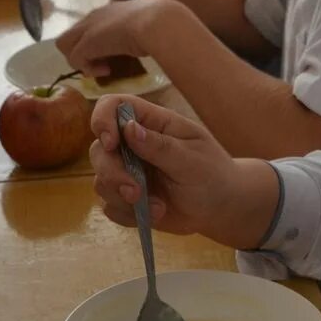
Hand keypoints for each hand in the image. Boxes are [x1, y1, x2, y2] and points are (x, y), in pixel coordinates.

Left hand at [56, 0, 181, 75]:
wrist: (158, 23)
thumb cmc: (162, 23)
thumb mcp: (152, 25)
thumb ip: (145, 30)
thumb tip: (157, 40)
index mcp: (111, 10)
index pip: (90, 25)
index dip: (96, 42)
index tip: (112, 54)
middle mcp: (95, 16)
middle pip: (71, 34)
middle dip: (82, 52)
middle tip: (103, 64)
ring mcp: (88, 29)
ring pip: (64, 45)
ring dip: (82, 60)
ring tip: (104, 68)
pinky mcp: (86, 44)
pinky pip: (75, 60)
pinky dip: (89, 69)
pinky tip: (107, 71)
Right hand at [89, 94, 241, 234]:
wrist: (221, 207)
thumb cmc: (212, 174)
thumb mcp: (192, 159)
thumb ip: (160, 146)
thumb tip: (129, 128)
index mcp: (152, 122)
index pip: (114, 105)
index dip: (102, 119)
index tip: (111, 144)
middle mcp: (133, 144)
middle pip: (99, 149)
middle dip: (113, 174)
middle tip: (137, 192)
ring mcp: (128, 172)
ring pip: (101, 180)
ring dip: (123, 198)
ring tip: (158, 207)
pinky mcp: (126, 198)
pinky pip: (110, 206)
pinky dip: (129, 215)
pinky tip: (156, 214)